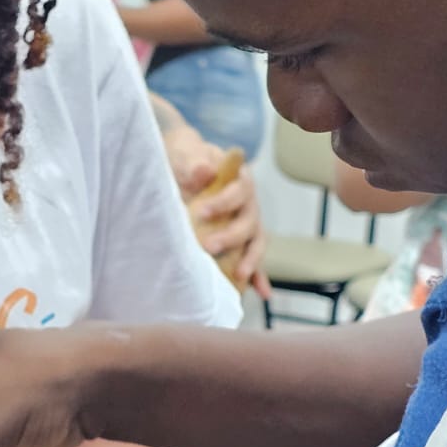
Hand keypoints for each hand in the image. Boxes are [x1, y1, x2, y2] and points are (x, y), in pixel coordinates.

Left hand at [188, 165, 270, 298]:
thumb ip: (194, 162)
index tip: (202, 211)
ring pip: (255, 243)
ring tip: (240, 274)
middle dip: (231, 236)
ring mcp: (247, 225)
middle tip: (209, 246)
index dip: (223, 202)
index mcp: (239, 180)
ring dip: (250, 260)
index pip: (239, 191)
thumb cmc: (186, 160)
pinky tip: (262, 292)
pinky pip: (253, 261)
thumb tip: (205, 171)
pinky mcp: (240, 243)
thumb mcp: (186, 153)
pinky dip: (259, 276)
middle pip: (249, 221)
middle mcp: (248, 204)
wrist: (184, 169)